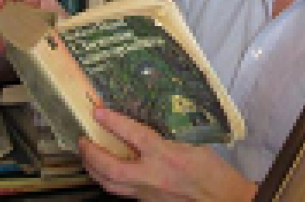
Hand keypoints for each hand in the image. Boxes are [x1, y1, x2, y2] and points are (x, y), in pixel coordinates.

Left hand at [78, 107, 257, 200]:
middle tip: (83, 139)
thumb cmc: (212, 169)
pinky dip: (108, 180)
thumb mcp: (192, 143)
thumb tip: (150, 123)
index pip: (134, 135)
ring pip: (110, 185)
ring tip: (87, 156)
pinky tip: (106, 172)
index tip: (98, 111)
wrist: (221, 199)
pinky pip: (120, 192)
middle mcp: (152, 175)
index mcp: (166, 155)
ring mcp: (147, 192)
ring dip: (94, 169)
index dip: (114, 121)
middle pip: (111, 167)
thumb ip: (168, 135)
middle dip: (91, 153)